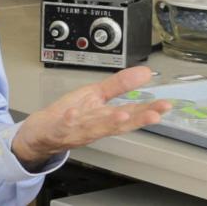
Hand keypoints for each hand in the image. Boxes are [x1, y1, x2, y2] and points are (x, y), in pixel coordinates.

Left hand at [11, 66, 170, 168]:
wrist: (41, 134)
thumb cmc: (71, 115)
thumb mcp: (97, 95)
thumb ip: (121, 85)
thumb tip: (146, 72)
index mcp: (106, 117)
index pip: (131, 114)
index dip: (148, 110)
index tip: (165, 106)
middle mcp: (95, 127)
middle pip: (118, 123)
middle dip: (136, 120)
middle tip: (154, 115)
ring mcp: (76, 130)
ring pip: (94, 127)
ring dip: (108, 122)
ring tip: (121, 115)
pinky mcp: (57, 129)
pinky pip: (63, 125)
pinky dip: (69, 119)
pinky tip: (74, 112)